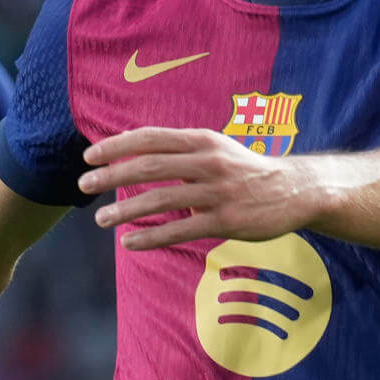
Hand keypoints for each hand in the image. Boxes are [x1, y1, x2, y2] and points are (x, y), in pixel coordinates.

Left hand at [80, 128, 319, 250]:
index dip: (117, 145)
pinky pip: (181, 230)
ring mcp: (219, 192)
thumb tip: (133, 149)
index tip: (90, 156)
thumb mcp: (216, 148)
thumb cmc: (246, 170)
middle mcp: (209, 161)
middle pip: (151, 165)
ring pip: (162, 199)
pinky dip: (151, 236)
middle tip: (84, 184)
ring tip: (101, 220)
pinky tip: (130, 242)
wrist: (295, 190)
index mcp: (203, 139)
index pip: (151, 137)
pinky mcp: (227, 221)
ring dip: (126, 210)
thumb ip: (179, 149)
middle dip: (112, 175)